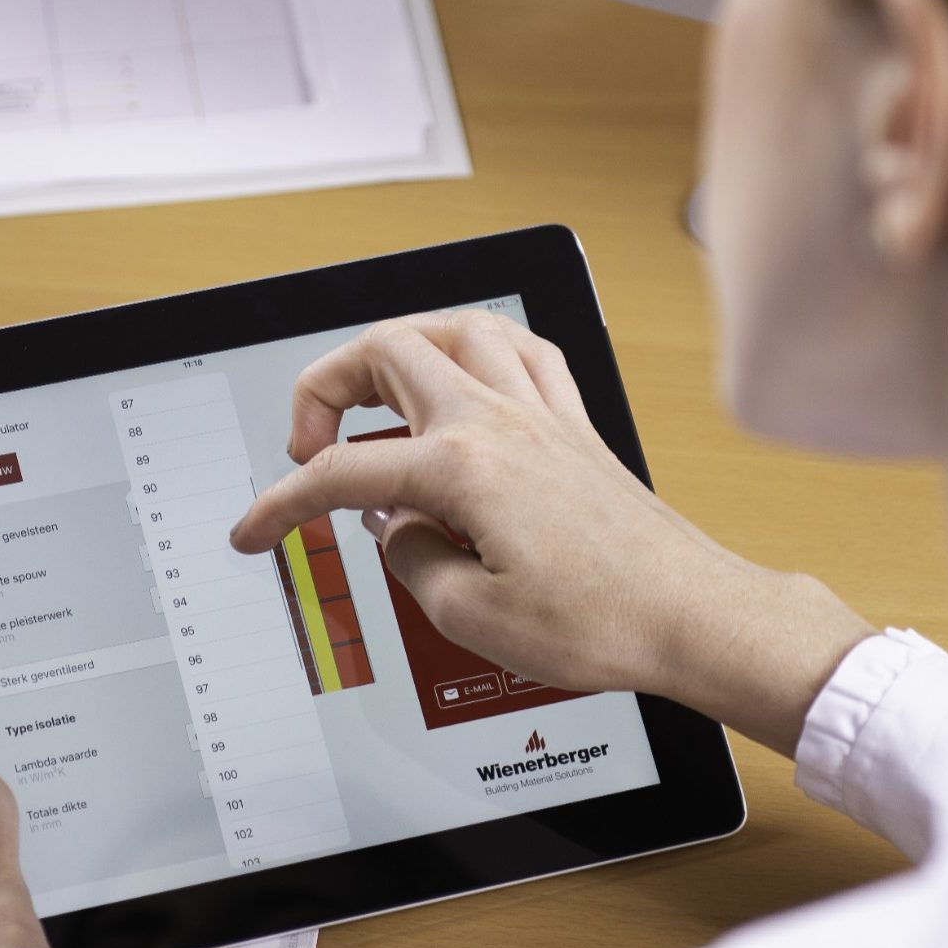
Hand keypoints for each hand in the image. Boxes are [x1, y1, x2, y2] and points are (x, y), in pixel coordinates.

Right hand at [228, 310, 871, 751]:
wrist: (692, 617)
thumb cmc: (603, 622)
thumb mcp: (472, 618)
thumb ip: (411, 562)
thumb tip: (397, 531)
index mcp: (463, 467)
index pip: (342, 471)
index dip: (281, 503)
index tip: (255, 531)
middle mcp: (499, 420)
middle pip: (385, 351)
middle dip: (323, 387)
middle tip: (309, 446)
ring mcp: (541, 414)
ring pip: (455, 325)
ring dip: (399, 345)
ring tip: (374, 392)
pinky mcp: (575, 426)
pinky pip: (521, 349)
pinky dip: (478, 348)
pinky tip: (466, 375)